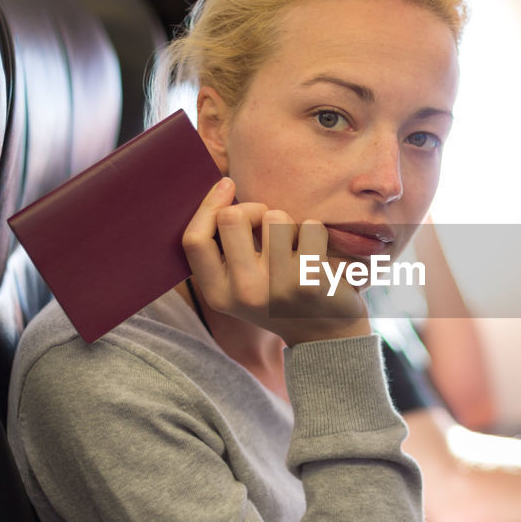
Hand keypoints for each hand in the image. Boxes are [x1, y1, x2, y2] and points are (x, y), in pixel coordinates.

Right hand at [182, 178, 370, 345]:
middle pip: (231, 218)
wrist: (327, 336)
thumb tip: (222, 190)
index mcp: (219, 294)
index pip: (194, 240)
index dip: (207, 206)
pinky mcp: (310, 279)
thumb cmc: (281, 298)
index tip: (226, 185)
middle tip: (267, 222)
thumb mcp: (241, 285)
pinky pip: (309, 226)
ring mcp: (276, 286)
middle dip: (253, 208)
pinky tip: (318, 257)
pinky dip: (316, 233)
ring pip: (274, 217)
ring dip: (288, 224)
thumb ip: (224, 250)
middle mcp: (243, 292)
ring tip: (296, 248)